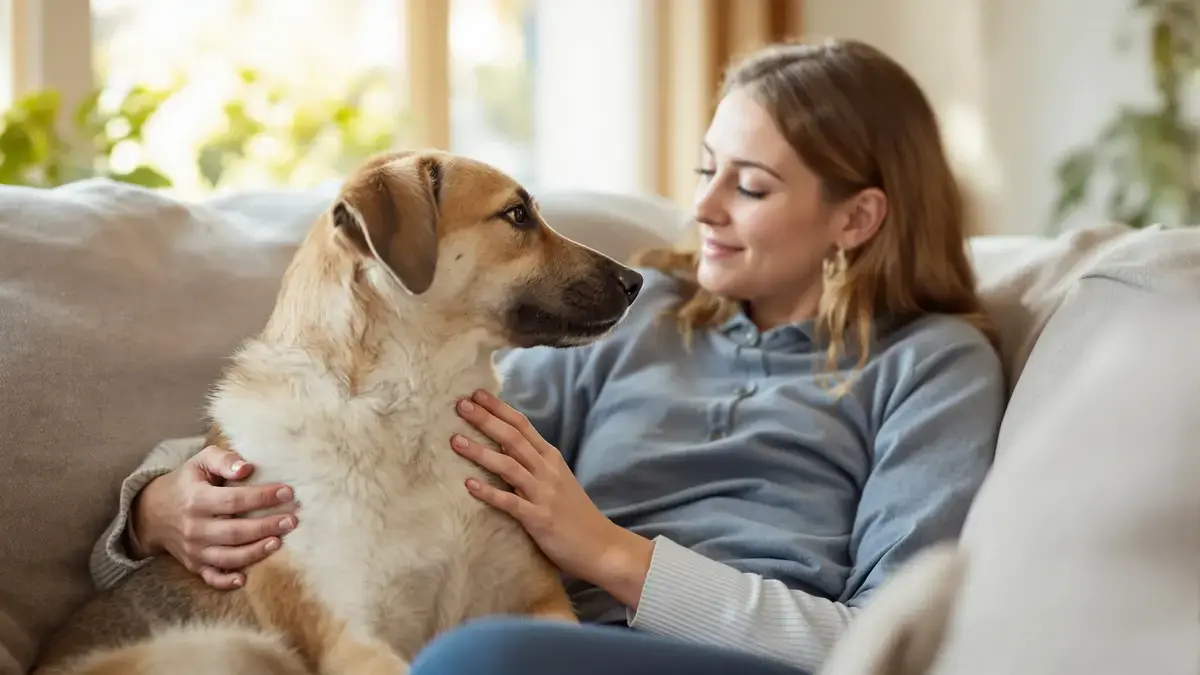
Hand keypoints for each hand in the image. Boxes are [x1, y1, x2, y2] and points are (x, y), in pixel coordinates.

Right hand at [131, 445, 298, 589]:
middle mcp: (194, 527)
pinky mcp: (194, 564)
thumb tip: (247, 468)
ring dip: (254, 552)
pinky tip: (244, 579)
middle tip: (292, 521)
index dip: (262, 497)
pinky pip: (210, 577)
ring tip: (278, 542)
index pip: (234, 500)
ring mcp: (194, 549)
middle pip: (234, 531)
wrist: (151, 512)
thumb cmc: (186, 483)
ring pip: (227, 556)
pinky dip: (225, 581)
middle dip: (265, 526)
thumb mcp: (200, 462)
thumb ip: (223, 459)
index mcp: (197, 500)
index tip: (287, 492)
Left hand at [452, 390, 654, 609]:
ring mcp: (543, 493)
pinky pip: (510, 502)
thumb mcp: (557, 479)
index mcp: (551, 458)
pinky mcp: (538, 518)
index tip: (476, 393)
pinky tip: (468, 485)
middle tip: (460, 404)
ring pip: (508, 465)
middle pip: (512, 438)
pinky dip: (489, 492)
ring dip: (480, 452)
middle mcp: (547, 470)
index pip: (522, 425)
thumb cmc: (575, 514)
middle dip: (485, 420)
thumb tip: (503, 446)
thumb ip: (534, 462)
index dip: (499, 408)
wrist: (601, 546)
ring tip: (455, 440)